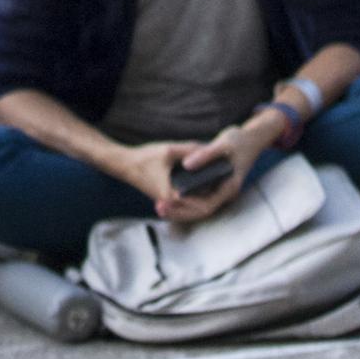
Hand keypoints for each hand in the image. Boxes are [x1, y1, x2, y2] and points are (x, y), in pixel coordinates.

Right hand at [111, 133, 254, 220]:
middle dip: (218, 199)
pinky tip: (212, 186)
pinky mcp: (169, 200)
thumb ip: (191, 149)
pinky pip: (189, 203)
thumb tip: (210, 149)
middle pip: (203, 209)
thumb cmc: (144, 158)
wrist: (125, 165)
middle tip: (234, 186)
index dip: (219, 196)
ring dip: (210, 199)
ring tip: (226, 187)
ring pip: (196, 208)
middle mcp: (173, 204)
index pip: (204, 205)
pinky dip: (201, 197)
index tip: (232, 185)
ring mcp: (171, 204)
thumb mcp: (169, 149)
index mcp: (174, 195)